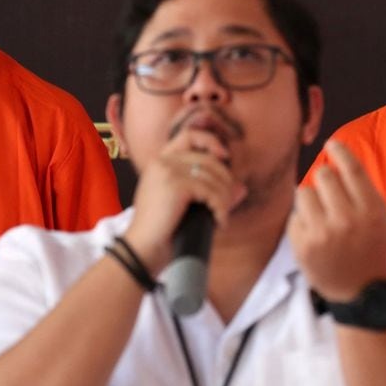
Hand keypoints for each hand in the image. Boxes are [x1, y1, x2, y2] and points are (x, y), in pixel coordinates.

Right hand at [124, 128, 246, 274]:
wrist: (142, 249)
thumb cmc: (162, 232)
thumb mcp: (187, 206)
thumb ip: (212, 193)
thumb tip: (242, 188)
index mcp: (160, 162)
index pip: (189, 135)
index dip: (211, 141)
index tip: (225, 157)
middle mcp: (162, 161)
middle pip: (208, 159)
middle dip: (225, 181)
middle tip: (227, 204)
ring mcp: (167, 171)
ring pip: (212, 176)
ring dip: (225, 198)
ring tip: (222, 216)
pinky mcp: (174, 184)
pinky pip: (210, 191)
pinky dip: (221, 208)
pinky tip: (220, 222)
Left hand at [288, 140, 385, 301]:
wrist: (360, 292)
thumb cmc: (372, 249)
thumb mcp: (381, 218)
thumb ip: (362, 189)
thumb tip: (337, 153)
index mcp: (371, 212)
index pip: (352, 169)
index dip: (340, 151)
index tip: (332, 144)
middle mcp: (346, 221)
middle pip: (323, 174)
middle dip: (325, 179)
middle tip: (330, 193)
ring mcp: (321, 234)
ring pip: (304, 191)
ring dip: (311, 198)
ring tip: (321, 215)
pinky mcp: (301, 246)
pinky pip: (294, 215)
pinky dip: (302, 221)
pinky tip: (315, 234)